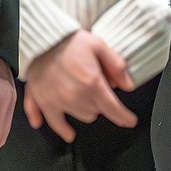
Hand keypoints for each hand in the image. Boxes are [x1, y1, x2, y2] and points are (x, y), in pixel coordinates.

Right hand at [23, 31, 137, 142]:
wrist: (41, 39)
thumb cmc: (69, 41)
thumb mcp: (98, 45)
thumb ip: (116, 65)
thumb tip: (128, 84)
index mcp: (91, 82)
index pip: (112, 108)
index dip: (124, 117)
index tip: (130, 121)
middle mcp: (75, 96)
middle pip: (97, 112)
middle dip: (101, 102)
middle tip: (96, 86)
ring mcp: (58, 101)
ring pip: (81, 116)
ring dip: (85, 109)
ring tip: (82, 93)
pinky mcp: (43, 102)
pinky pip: (54, 123)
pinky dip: (61, 128)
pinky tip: (67, 131)